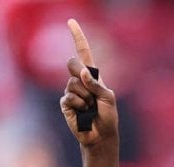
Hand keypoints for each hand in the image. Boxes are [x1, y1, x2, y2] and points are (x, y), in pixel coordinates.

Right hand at [59, 19, 117, 147]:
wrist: (101, 136)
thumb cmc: (108, 117)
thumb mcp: (108, 98)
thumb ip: (96, 84)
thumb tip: (82, 73)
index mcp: (93, 76)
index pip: (84, 53)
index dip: (78, 37)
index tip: (71, 22)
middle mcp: (80, 81)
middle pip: (72, 64)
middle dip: (80, 73)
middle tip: (90, 91)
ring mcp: (71, 92)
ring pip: (72, 83)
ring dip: (85, 97)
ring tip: (90, 108)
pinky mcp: (65, 104)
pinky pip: (69, 98)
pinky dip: (79, 105)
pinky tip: (83, 113)